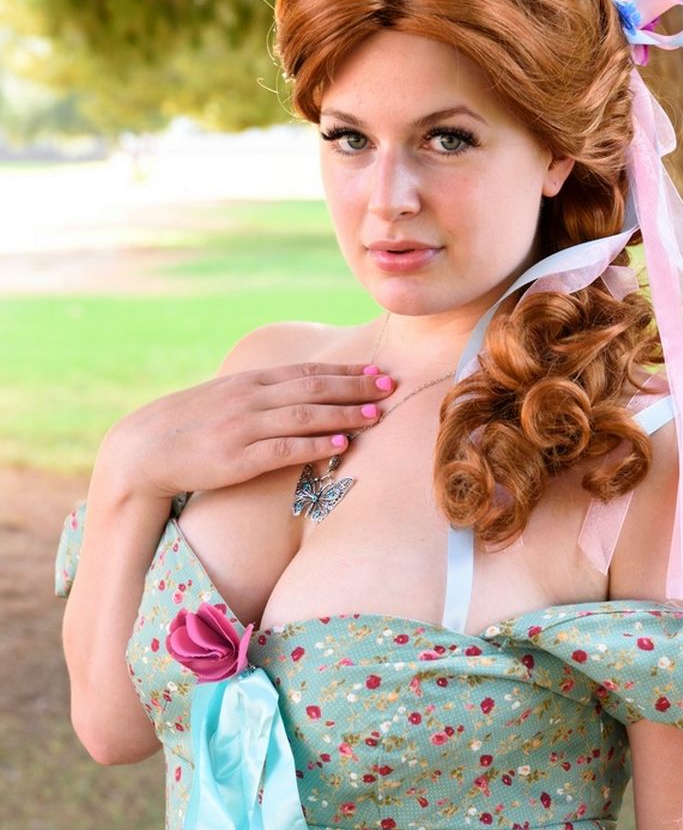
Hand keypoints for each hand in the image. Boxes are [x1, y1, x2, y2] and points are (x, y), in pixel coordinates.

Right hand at [100, 362, 395, 499]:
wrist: (143, 450)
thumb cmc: (189, 427)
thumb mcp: (225, 400)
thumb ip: (261, 396)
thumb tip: (298, 394)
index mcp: (249, 382)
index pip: (306, 371)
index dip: (345, 371)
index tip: (377, 370)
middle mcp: (250, 399)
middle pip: (313, 388)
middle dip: (355, 386)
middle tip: (391, 386)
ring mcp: (244, 428)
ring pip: (304, 416)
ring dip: (344, 414)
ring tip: (376, 414)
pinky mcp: (238, 459)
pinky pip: (284, 450)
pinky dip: (316, 446)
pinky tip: (341, 445)